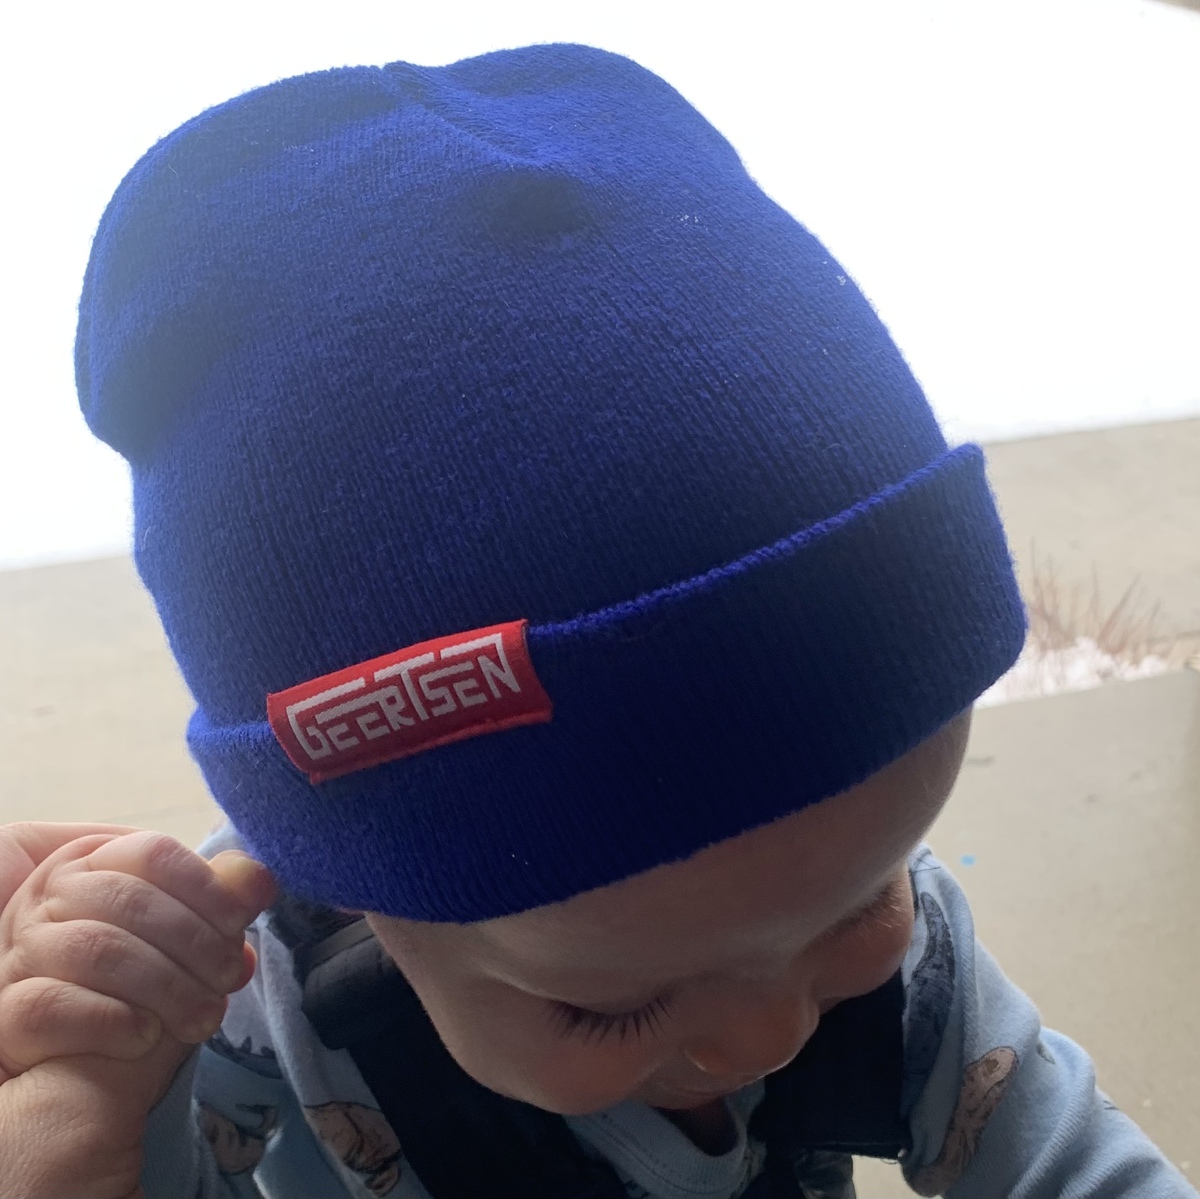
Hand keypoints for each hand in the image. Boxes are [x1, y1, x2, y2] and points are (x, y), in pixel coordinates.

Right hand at [0, 822, 275, 1197]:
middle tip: (229, 980)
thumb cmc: (143, 984)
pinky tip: (146, 1037)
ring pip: (98, 950)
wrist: (84, 1068)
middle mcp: (50, 898)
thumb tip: (258, 882)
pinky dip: (113, 1022)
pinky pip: (54, 1006)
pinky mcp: (8, 1012)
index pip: (155, 853)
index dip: (208, 888)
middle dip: (197, 943)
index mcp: (96, 863)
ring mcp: (24, 952)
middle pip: (132, 901)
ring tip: (202, 1019)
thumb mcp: (185, 937)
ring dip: (167, 987)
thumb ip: (218, 905)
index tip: (239, 925)